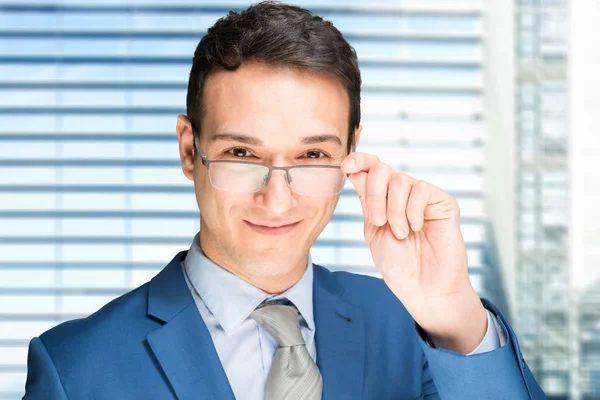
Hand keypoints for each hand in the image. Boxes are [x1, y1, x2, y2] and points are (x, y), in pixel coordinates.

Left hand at [341, 152, 487, 353]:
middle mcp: (400, 195)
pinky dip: (413, 210)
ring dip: (394, 209)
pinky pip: (421, 189)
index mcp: (380, 200)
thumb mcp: (373, 230)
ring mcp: (421, 197)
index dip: (358, 161)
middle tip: (378, 221)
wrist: (423, 287)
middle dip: (375, 194)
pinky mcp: (442, 202)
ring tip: (400, 233)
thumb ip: (366, 201)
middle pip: (382, 170)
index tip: (347, 167)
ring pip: (401, 180)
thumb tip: (357, 171)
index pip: (369, 169)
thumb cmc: (398, 265)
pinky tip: (416, 228)